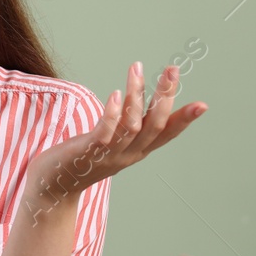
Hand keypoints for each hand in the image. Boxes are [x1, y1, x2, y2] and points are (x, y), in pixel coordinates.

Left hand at [24, 61, 205, 213]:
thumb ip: (127, 125)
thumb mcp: (112, 141)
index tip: (203, 105)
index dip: (184, 120)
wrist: (52, 186)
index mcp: (137, 150)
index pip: (167, 134)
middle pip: (154, 125)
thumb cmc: (81, 158)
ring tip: (137, 68)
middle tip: (172, 69)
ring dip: (137, 95)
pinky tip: (116, 94)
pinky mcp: (88, 153)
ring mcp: (109, 155)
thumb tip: (138, 97)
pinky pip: (105, 133)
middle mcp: (128, 154)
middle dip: (165, 96)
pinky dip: (113, 114)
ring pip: (132, 125)